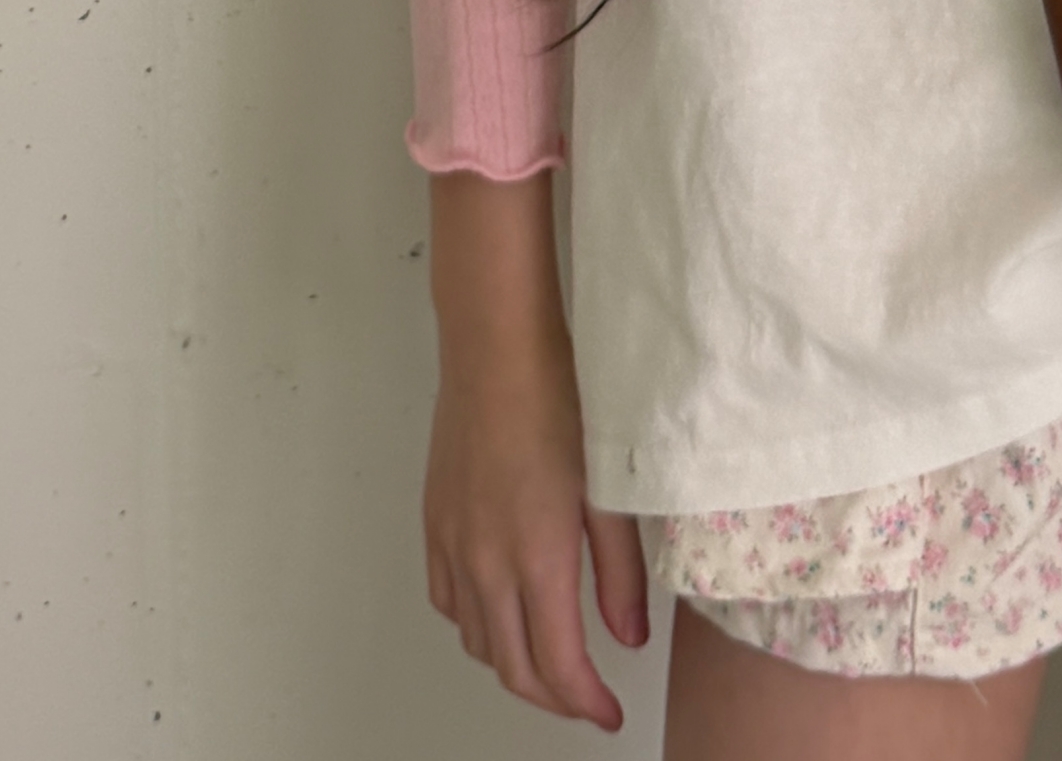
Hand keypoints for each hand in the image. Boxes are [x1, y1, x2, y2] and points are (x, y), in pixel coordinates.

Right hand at [423, 172, 647, 728]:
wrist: (497, 347)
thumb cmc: (560, 399)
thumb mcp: (608, 487)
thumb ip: (619, 572)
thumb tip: (627, 638)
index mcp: (536, 557)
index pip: (557, 665)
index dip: (584, 703)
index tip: (609, 713)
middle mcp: (486, 563)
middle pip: (512, 667)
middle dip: (552, 697)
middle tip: (586, 699)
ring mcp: (454, 545)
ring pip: (477, 639)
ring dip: (514, 662)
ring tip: (552, 656)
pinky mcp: (435, 524)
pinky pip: (449, 602)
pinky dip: (477, 625)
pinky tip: (501, 609)